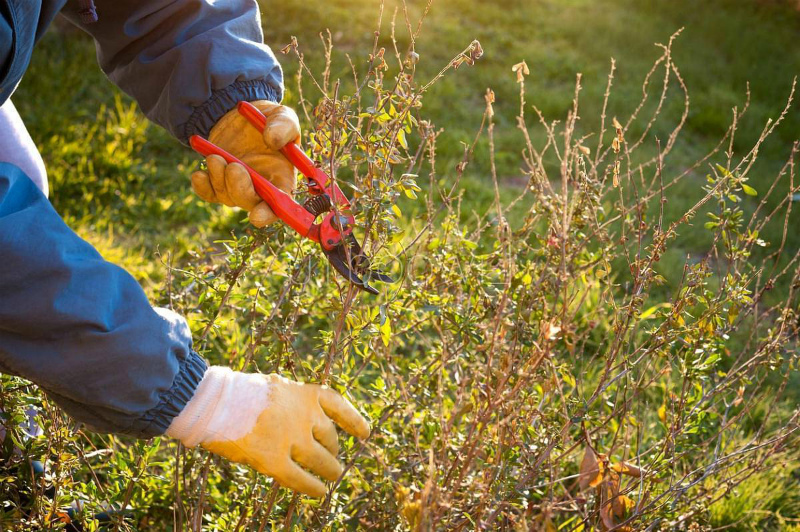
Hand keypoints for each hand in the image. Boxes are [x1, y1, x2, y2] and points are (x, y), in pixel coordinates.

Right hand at [166, 367, 369, 497]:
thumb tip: (310, 425)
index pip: (338, 406)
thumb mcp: (275, 388)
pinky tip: (319, 493)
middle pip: (329, 437)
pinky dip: (312, 487)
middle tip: (332, 459)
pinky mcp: (273, 460)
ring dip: (329, 470)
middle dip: (333, 449)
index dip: (353, 421)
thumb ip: (293, 404)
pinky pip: (300, 479)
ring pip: (321, 460)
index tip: (365, 433)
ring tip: (332, 477)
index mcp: (303, 394)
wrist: (212, 402)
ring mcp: (290, 438)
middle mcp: (303, 415)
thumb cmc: (238, 394)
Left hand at [191, 101, 299, 226]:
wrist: (241, 114)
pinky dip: (202, 187)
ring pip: (227, 196)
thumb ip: (283, 127)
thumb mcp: (282, 116)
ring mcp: (237, 187)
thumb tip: (272, 140)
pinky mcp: (218, 182)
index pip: (279, 204)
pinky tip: (199, 174)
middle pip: (249, 202)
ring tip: (214, 157)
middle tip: (233, 166)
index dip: (269, 214)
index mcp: (282, 178)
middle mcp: (261, 188)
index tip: (256, 216)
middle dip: (240, 189)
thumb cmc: (269, 120)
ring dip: (219, 179)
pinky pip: (208, 193)